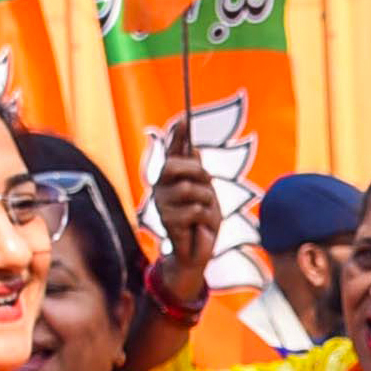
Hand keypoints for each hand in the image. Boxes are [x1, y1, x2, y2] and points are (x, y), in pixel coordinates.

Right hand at [149, 120, 218, 309]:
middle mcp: (162, 187)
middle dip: (198, 172)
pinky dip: (206, 218)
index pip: (173, 152)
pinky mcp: (167, 220)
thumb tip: (192, 147)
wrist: (198, 251)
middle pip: (176, 166)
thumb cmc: (202, 221)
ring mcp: (162, 203)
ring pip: (191, 189)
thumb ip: (197, 172)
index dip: (178, 136)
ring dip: (207, 201)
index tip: (185, 119)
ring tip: (205, 212)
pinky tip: (200, 227)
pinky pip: (195, 210)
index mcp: (172, 178)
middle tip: (208, 184)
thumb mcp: (205, 193)